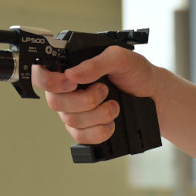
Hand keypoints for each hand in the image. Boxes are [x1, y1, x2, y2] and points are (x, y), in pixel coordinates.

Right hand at [34, 46, 159, 146]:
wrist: (154, 96)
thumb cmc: (136, 73)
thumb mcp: (121, 58)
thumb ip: (97, 62)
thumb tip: (72, 74)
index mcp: (70, 68)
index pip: (41, 75)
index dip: (50, 81)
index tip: (72, 82)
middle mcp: (67, 91)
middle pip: (55, 102)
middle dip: (85, 99)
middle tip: (105, 90)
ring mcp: (74, 113)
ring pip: (71, 121)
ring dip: (98, 114)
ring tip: (115, 105)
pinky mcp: (84, 131)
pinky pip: (81, 138)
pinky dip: (100, 131)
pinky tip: (111, 122)